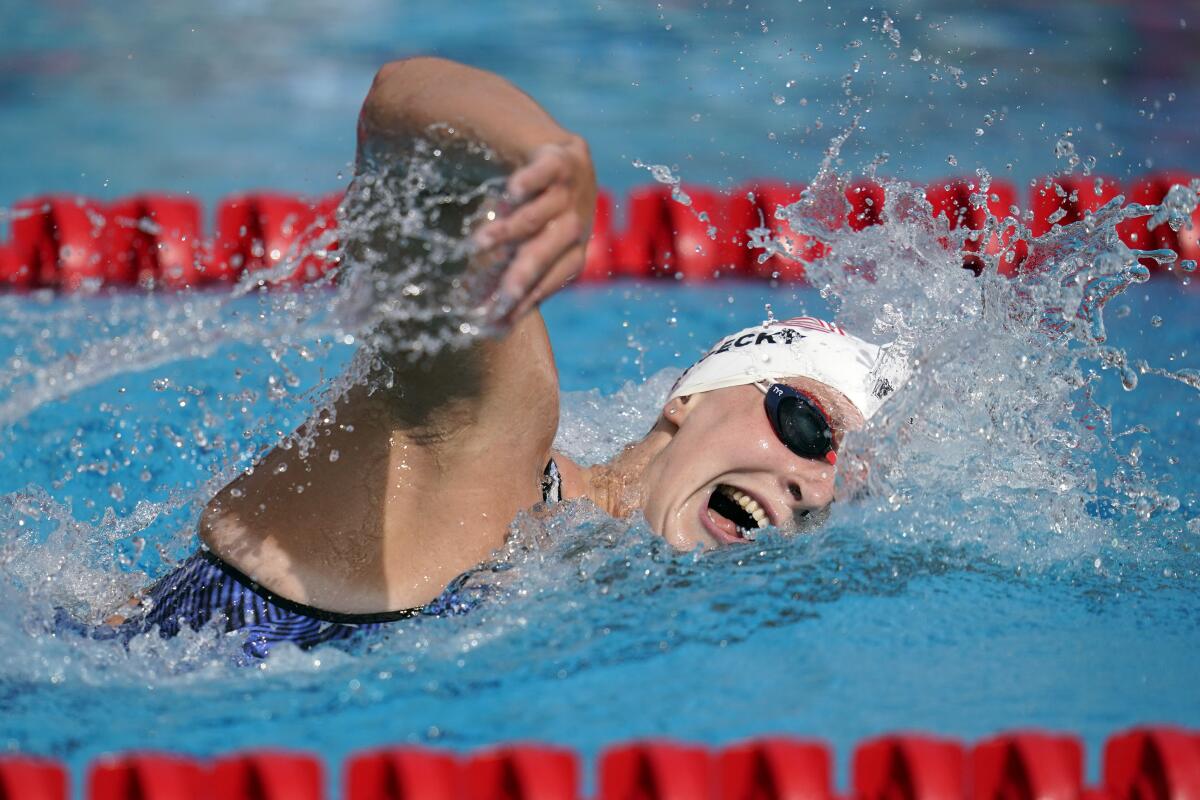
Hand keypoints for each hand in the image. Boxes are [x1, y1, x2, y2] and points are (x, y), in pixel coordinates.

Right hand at [473, 136, 595, 322]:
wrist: (561, 155)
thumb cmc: (542, 211)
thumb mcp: (534, 244)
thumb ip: (513, 276)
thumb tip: (489, 328)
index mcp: (573, 249)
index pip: (552, 278)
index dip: (528, 299)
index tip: (498, 317)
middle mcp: (576, 223)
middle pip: (550, 252)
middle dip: (524, 275)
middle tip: (499, 295)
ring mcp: (570, 191)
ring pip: (541, 214)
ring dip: (512, 230)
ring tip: (478, 243)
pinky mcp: (561, 159)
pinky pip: (547, 172)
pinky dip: (532, 182)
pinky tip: (512, 193)